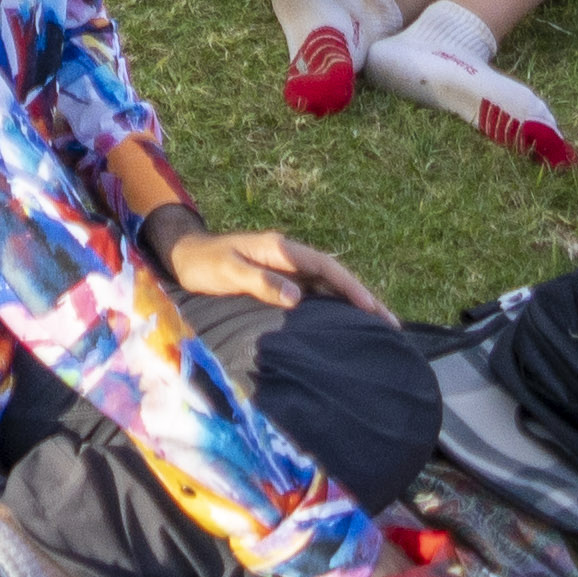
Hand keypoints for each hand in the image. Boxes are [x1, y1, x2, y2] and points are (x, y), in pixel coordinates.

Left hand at [158, 225, 364, 319]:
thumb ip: (261, 281)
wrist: (185, 257)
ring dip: (353, 303)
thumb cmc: (204, 264)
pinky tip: (347, 324)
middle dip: (363, 297)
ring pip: (328, 286)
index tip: (373, 308)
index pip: (325, 267)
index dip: (351, 287)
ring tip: (380, 327)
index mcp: (281, 249)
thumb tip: (297, 297)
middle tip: (392, 324)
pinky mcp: (282, 281)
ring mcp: (287, 269)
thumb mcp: (229, 271)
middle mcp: (289, 256)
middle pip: (335, 276)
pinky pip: (316, 293)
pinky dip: (335, 306)